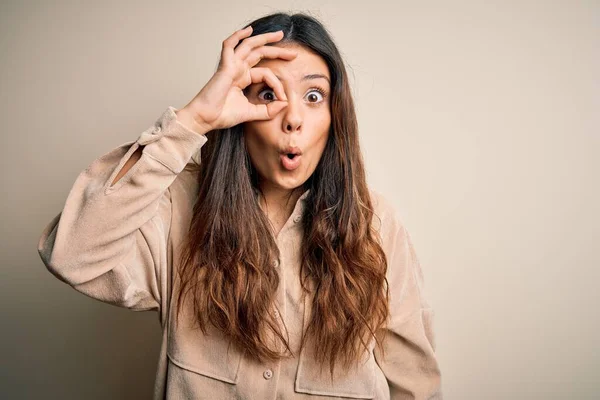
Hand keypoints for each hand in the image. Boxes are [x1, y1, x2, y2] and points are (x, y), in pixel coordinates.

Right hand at [178, 26, 296, 132]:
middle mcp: (238, 69)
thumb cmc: (223, 115)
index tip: (283, 98)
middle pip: (260, 53)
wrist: (206, 119)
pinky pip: (229, 46)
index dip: (277, 84)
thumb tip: (285, 103)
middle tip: (293, 53)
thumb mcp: (252, 113)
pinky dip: (238, 36)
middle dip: (277, 51)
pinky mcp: (225, 67)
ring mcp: (231, 66)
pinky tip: (249, 30)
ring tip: (279, 34)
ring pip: (249, 46)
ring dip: (264, 38)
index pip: (266, 73)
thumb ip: (268, 110)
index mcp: (243, 78)